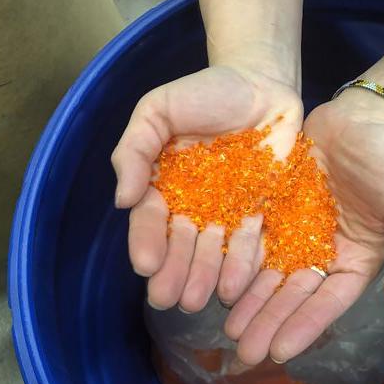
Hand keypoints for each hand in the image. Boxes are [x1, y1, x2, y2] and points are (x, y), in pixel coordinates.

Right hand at [111, 65, 301, 311]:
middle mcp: (193, 205)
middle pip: (181, 245)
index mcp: (163, 185)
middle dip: (175, 272)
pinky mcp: (260, 211)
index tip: (145, 265)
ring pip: (214, 250)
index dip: (146, 242)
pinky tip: (235, 286)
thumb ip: (135, 150)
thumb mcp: (157, 110)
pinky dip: (243, 263)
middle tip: (170, 299)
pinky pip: (252, 242)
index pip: (150, 220)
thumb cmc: (205, 92)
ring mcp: (228, 211)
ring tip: (201, 300)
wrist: (261, 83)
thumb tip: (122, 200)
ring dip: (206, 276)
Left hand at [226, 89, 383, 364]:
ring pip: (268, 275)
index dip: (304, 327)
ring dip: (249, 303)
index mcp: (355, 261)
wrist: (361, 118)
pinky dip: (237, 264)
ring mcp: (295, 234)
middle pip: (292, 296)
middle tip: (243, 354)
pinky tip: (218, 284)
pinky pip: (253, 242)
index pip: (328, 302)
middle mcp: (322, 254)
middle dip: (268, 324)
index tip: (279, 353)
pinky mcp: (273, 212)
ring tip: (228, 330)